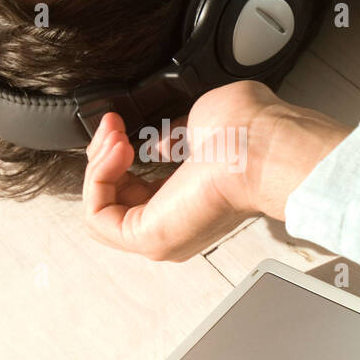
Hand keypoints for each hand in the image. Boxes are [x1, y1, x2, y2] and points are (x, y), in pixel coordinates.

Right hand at [83, 80, 349, 260]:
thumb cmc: (251, 132)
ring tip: (115, 135)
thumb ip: (173, 136)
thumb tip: (155, 144)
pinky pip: (98, 217)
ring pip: (100, 210)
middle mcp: (175, 221)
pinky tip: (116, 149)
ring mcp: (161, 234)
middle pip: (113, 200)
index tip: (120, 122)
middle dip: (102, 155)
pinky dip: (98, 179)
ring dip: (97, 165)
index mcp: (190, 198)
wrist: (262, 147)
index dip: (118, 153)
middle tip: (113, 125)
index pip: (135, 188)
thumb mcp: (199, 124)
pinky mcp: (148, 237)